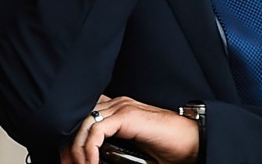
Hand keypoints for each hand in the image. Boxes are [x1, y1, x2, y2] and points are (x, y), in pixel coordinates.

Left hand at [69, 95, 198, 163]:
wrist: (191, 142)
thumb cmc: (168, 147)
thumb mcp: (132, 149)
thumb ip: (113, 150)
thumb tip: (93, 161)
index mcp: (118, 111)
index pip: (85, 117)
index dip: (72, 139)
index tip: (70, 161)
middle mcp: (118, 105)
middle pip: (80, 120)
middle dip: (70, 146)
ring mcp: (122, 107)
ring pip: (84, 124)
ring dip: (77, 150)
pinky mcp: (127, 115)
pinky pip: (96, 131)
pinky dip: (89, 149)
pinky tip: (91, 163)